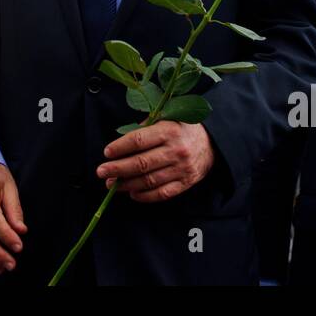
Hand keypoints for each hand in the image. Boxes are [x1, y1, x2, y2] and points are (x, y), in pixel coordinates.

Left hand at [96, 121, 214, 202]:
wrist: (213, 142)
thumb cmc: (181, 128)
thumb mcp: (165, 118)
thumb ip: (145, 128)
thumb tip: (120, 143)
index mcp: (169, 130)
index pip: (138, 140)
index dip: (120, 147)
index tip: (107, 153)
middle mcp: (176, 150)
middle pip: (141, 163)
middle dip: (118, 169)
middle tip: (102, 172)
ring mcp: (182, 168)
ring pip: (149, 180)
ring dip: (127, 184)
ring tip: (113, 184)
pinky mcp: (186, 183)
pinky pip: (162, 193)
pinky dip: (145, 196)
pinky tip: (132, 194)